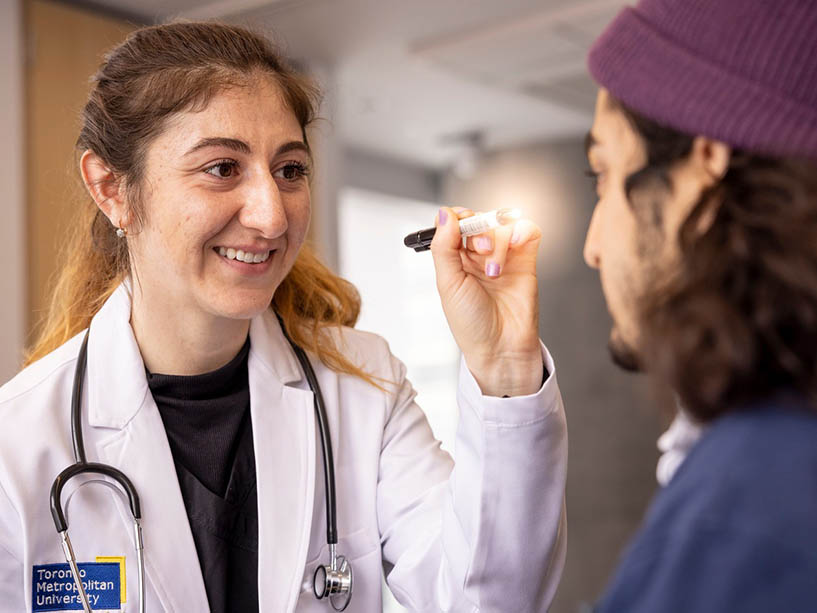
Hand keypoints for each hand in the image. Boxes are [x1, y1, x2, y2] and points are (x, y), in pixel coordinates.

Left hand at [430, 206, 543, 396]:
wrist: (501, 347)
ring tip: (495, 270)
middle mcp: (478, 256)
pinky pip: (528, 231)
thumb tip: (444, 213)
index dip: (456, 216)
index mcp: (455, 260)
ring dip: (497, 241)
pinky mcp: (526, 260)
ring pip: (502, 225)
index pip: (454, 222)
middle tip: (479, 249)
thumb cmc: (471, 323)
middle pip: (479, 219)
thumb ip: (444, 247)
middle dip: (478, 229)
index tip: (459, 220)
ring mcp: (504, 256)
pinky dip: (522, 231)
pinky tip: (515, 245)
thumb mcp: (448, 284)